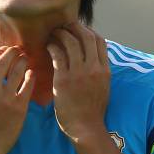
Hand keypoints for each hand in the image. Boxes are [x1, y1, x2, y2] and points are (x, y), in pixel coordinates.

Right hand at [0, 46, 34, 153]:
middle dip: (11, 53)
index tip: (4, 50)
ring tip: (26, 58)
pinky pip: (27, 86)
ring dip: (22, 61)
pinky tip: (32, 74)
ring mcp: (5, 99)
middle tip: (18, 50)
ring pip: (17, 71)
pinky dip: (30, 77)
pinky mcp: (19, 108)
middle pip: (3, 63)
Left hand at [46, 22, 109, 141]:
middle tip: (64, 26)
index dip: (88, 31)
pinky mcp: (64, 79)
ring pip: (70, 42)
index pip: (99, 41)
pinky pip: (58, 55)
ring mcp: (79, 73)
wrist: (86, 128)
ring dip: (60, 34)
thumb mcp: (103, 87)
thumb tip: (93, 59)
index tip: (78, 29)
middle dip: (74, 27)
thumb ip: (99, 71)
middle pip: (86, 36)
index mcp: (105, 70)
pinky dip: (52, 47)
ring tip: (53, 34)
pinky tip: (48, 47)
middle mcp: (93, 68)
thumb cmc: (92, 111)